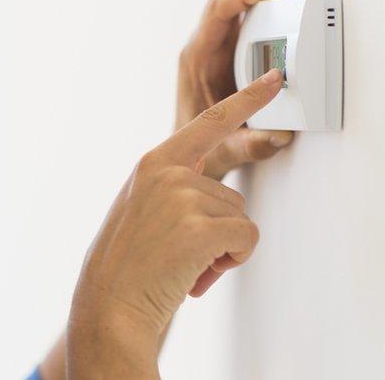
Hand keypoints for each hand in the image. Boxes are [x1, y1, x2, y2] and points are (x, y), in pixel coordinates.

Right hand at [67, 69, 283, 378]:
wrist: (109, 304)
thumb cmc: (126, 265)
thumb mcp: (141, 209)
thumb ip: (171, 188)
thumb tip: (215, 196)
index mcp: (153, 163)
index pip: (209, 123)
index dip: (247, 100)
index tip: (274, 80)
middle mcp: (167, 171)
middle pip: (231, 195)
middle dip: (218, 230)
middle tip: (183, 254)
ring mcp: (183, 195)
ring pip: (240, 218)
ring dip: (222, 249)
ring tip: (184, 264)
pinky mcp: (200, 225)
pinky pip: (246, 238)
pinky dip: (232, 260)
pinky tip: (198, 272)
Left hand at [176, 0, 294, 181]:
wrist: (184, 156)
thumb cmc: (201, 150)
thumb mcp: (227, 151)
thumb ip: (251, 145)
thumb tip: (280, 136)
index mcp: (197, 58)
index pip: (219, 12)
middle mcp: (199, 44)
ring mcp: (208, 43)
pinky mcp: (221, 47)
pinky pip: (232, 4)